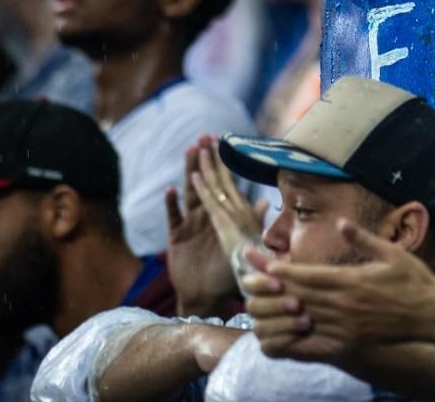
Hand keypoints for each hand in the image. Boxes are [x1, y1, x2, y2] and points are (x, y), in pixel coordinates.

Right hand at [165, 137, 262, 314]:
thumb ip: (251, 222)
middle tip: (203, 137)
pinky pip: (173, 218)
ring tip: (190, 152)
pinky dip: (171, 205)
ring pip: (190, 194)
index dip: (221, 163)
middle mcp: (206, 216)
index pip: (223, 184)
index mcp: (223, 216)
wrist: (207, 297)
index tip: (220, 141)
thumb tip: (263, 200)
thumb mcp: (242, 246)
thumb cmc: (228, 272)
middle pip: (205, 183)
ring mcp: (190, 224)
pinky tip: (171, 190)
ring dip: (190, 173)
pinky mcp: (177, 237)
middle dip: (204, 160)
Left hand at [248, 220, 434, 349]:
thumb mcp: (391, 252)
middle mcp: (346, 305)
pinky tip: (288, 333)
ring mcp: (348, 327)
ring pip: (307, 318)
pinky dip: (301, 336)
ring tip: (264, 304)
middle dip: (276, 288)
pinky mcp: (353, 342)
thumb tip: (341, 222)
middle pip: (301, 297)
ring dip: (284, 311)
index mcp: (353, 281)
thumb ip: (362, 239)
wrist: (432, 315)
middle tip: (253, 282)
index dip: (285, 272)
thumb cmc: (413, 280)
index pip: (310, 276)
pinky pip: (320, 340)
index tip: (267, 266)